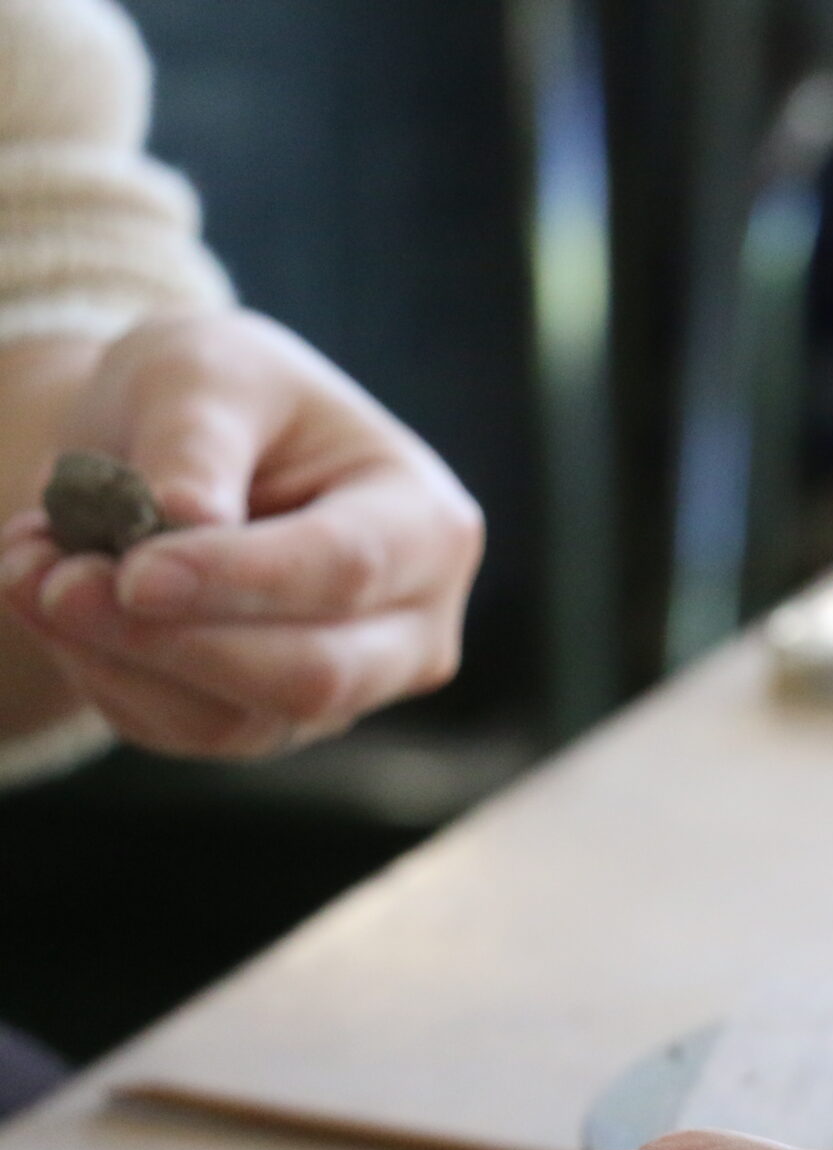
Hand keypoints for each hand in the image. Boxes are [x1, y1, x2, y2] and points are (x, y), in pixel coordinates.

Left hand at [0, 311, 482, 757]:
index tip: (132, 571)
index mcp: (427, 524)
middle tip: (51, 586)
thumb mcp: (205, 370)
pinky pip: (183, 731)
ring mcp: (350, 688)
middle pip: (313, 675)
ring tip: (27, 572)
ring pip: (239, 720)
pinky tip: (55, 602)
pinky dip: (102, 673)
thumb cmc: (222, 397)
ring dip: (115, 658)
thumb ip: (197, 438)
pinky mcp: (273, 725)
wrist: (191, 449)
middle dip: (173, 642)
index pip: (347, 571)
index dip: (240, 580)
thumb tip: (186, 519)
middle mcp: (411, 626)